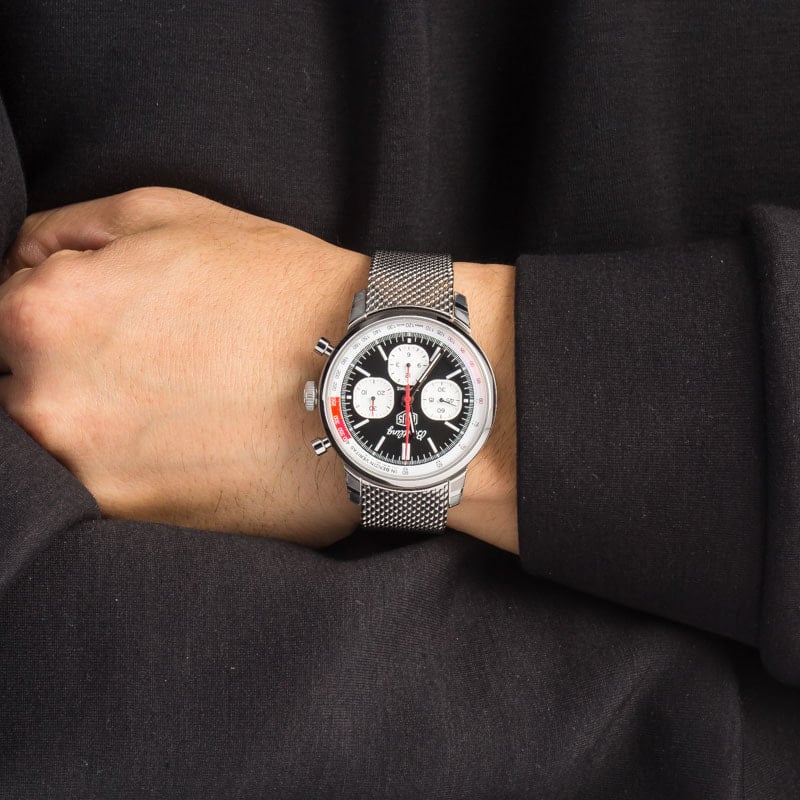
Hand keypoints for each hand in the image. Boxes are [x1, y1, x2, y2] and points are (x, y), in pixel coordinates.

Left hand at [0, 187, 518, 552]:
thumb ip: (63, 234)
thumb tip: (16, 266)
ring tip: (173, 403)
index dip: (52, 312)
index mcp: (44, 312)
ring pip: (52, 440)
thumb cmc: (277, 289)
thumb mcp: (168, 214)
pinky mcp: (132, 519)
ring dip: (95, 420)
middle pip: (15, 385)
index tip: (104, 323)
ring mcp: (84, 472)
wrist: (366, 380)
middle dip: (67, 368)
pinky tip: (185, 439)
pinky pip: (97, 485)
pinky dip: (129, 462)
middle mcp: (46, 400)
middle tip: (149, 363)